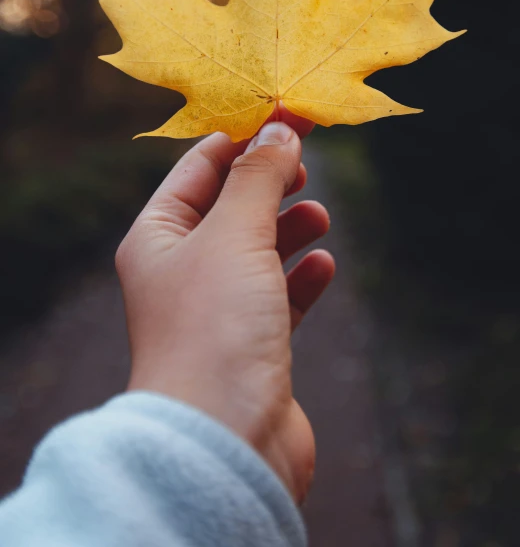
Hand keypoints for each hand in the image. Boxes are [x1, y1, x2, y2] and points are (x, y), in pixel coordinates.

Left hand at [116, 109, 334, 501]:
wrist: (223, 442)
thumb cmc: (214, 329)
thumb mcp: (234, 235)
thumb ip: (258, 178)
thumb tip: (279, 130)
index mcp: (158, 238)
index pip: (199, 167)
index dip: (244, 137)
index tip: (289, 116)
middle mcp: (180, 271)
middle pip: (229, 207)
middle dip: (268, 182)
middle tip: (305, 164)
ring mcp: (216, 310)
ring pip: (256, 250)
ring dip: (287, 228)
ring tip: (317, 216)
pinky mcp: (251, 345)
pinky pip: (278, 296)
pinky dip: (300, 276)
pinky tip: (322, 266)